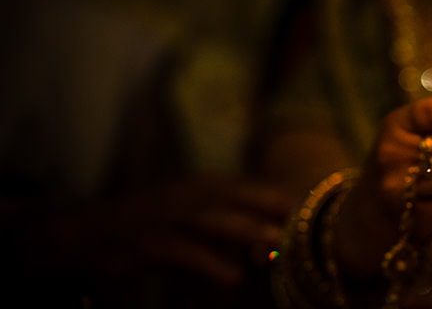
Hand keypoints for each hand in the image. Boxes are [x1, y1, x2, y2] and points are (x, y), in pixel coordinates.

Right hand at [32, 176, 297, 287]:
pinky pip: (184, 253)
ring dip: (246, 232)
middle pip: (237, 197)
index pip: (250, 187)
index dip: (280, 198)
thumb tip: (268, 237)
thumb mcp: (191, 215)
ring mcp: (169, 217)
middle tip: (303, 227)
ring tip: (274, 247)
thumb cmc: (148, 226)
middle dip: (270, 209)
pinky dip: (209, 263)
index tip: (313, 212)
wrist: (87, 234)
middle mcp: (189, 195)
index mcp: (202, 186)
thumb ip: (228, 222)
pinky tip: (232, 277)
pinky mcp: (150, 243)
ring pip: (214, 221)